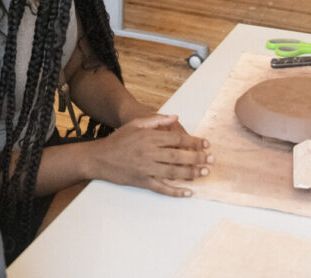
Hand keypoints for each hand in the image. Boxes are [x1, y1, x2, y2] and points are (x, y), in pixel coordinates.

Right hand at [87, 114, 211, 197]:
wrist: (99, 157)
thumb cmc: (118, 139)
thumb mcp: (135, 124)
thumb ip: (156, 120)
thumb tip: (176, 117)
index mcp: (149, 137)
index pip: (177, 139)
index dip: (194, 141)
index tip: (206, 144)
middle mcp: (149, 152)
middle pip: (179, 156)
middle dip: (198, 157)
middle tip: (211, 159)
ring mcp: (146, 168)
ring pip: (173, 172)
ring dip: (191, 173)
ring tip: (205, 172)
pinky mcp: (142, 181)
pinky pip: (162, 188)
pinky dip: (176, 191)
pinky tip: (188, 192)